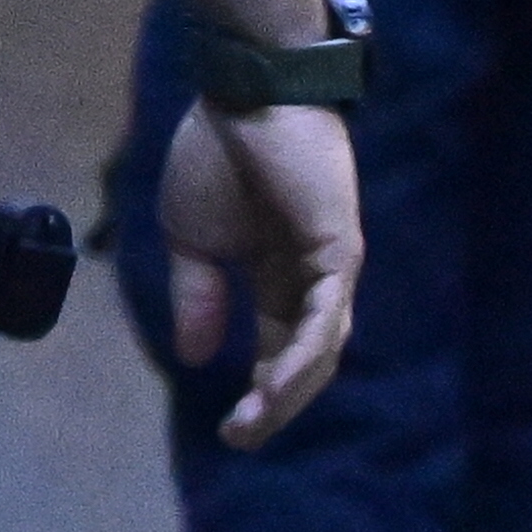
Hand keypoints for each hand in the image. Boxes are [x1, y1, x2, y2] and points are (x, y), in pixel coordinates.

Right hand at [153, 102, 362, 443]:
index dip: (258, 393)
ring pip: (320, 350)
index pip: (278, 349)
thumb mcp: (191, 240)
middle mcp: (313, 277)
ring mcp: (331, 266)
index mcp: (280, 275)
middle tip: (239, 438)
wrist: (242, 92)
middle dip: (273, 405)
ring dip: (287, 394)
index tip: (228, 431)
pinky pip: (324, 318)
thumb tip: (194, 356)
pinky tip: (273, 388)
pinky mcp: (339, 250)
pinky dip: (302, 357)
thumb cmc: (218, 152)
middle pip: (305, 360)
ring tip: (251, 424)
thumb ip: (199, 296)